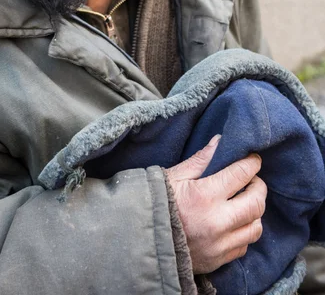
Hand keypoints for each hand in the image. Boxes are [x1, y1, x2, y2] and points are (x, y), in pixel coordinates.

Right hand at [166, 135, 266, 273]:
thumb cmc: (156, 202)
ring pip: (256, 227)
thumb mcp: (174, 176)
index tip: (254, 159)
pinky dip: (244, 231)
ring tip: (245, 201)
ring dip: (255, 211)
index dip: (252, 163)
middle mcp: (217, 221)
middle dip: (259, 187)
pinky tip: (235, 222)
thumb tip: (219, 141)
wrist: (142, 237)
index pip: (241, 174)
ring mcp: (220, 243)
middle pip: (256, 202)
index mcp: (205, 195)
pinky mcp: (219, 259)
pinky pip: (244, 245)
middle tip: (253, 179)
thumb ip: (200, 160)